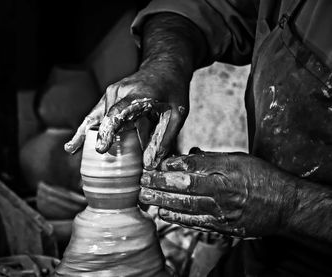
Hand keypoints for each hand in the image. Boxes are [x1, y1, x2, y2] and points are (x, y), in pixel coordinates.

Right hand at [64, 65, 188, 168]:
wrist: (164, 65)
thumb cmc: (172, 88)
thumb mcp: (178, 112)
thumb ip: (165, 138)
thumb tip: (150, 164)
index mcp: (138, 94)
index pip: (119, 113)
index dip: (109, 130)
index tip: (100, 148)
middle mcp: (119, 92)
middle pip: (107, 121)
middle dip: (104, 141)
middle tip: (96, 158)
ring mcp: (110, 93)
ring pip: (96, 119)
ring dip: (87, 136)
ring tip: (71, 150)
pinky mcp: (107, 98)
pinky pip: (94, 116)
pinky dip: (84, 130)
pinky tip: (73, 144)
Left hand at [139, 149, 297, 237]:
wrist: (285, 205)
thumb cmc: (262, 177)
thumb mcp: (239, 159)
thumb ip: (212, 158)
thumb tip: (188, 154)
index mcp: (227, 170)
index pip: (192, 166)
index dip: (171, 166)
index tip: (155, 164)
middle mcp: (223, 190)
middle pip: (184, 186)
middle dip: (160, 182)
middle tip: (142, 180)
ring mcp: (222, 210)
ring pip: (186, 205)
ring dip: (163, 200)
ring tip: (145, 196)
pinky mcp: (224, 226)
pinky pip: (196, 222)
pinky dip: (178, 218)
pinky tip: (163, 213)